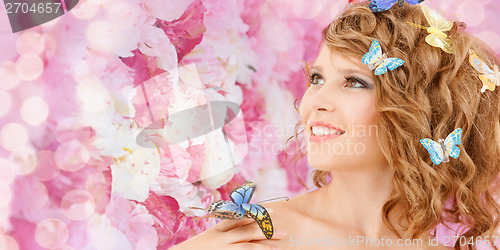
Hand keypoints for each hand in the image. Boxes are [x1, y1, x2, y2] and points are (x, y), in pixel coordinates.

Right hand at [170, 209, 285, 249]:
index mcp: (217, 229)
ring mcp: (222, 247)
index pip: (240, 217)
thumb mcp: (206, 240)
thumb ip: (221, 234)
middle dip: (266, 227)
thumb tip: (237, 231)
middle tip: (283, 229)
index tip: (270, 210)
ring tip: (280, 242)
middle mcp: (220, 236)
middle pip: (247, 228)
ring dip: (266, 242)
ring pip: (248, 242)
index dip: (256, 213)